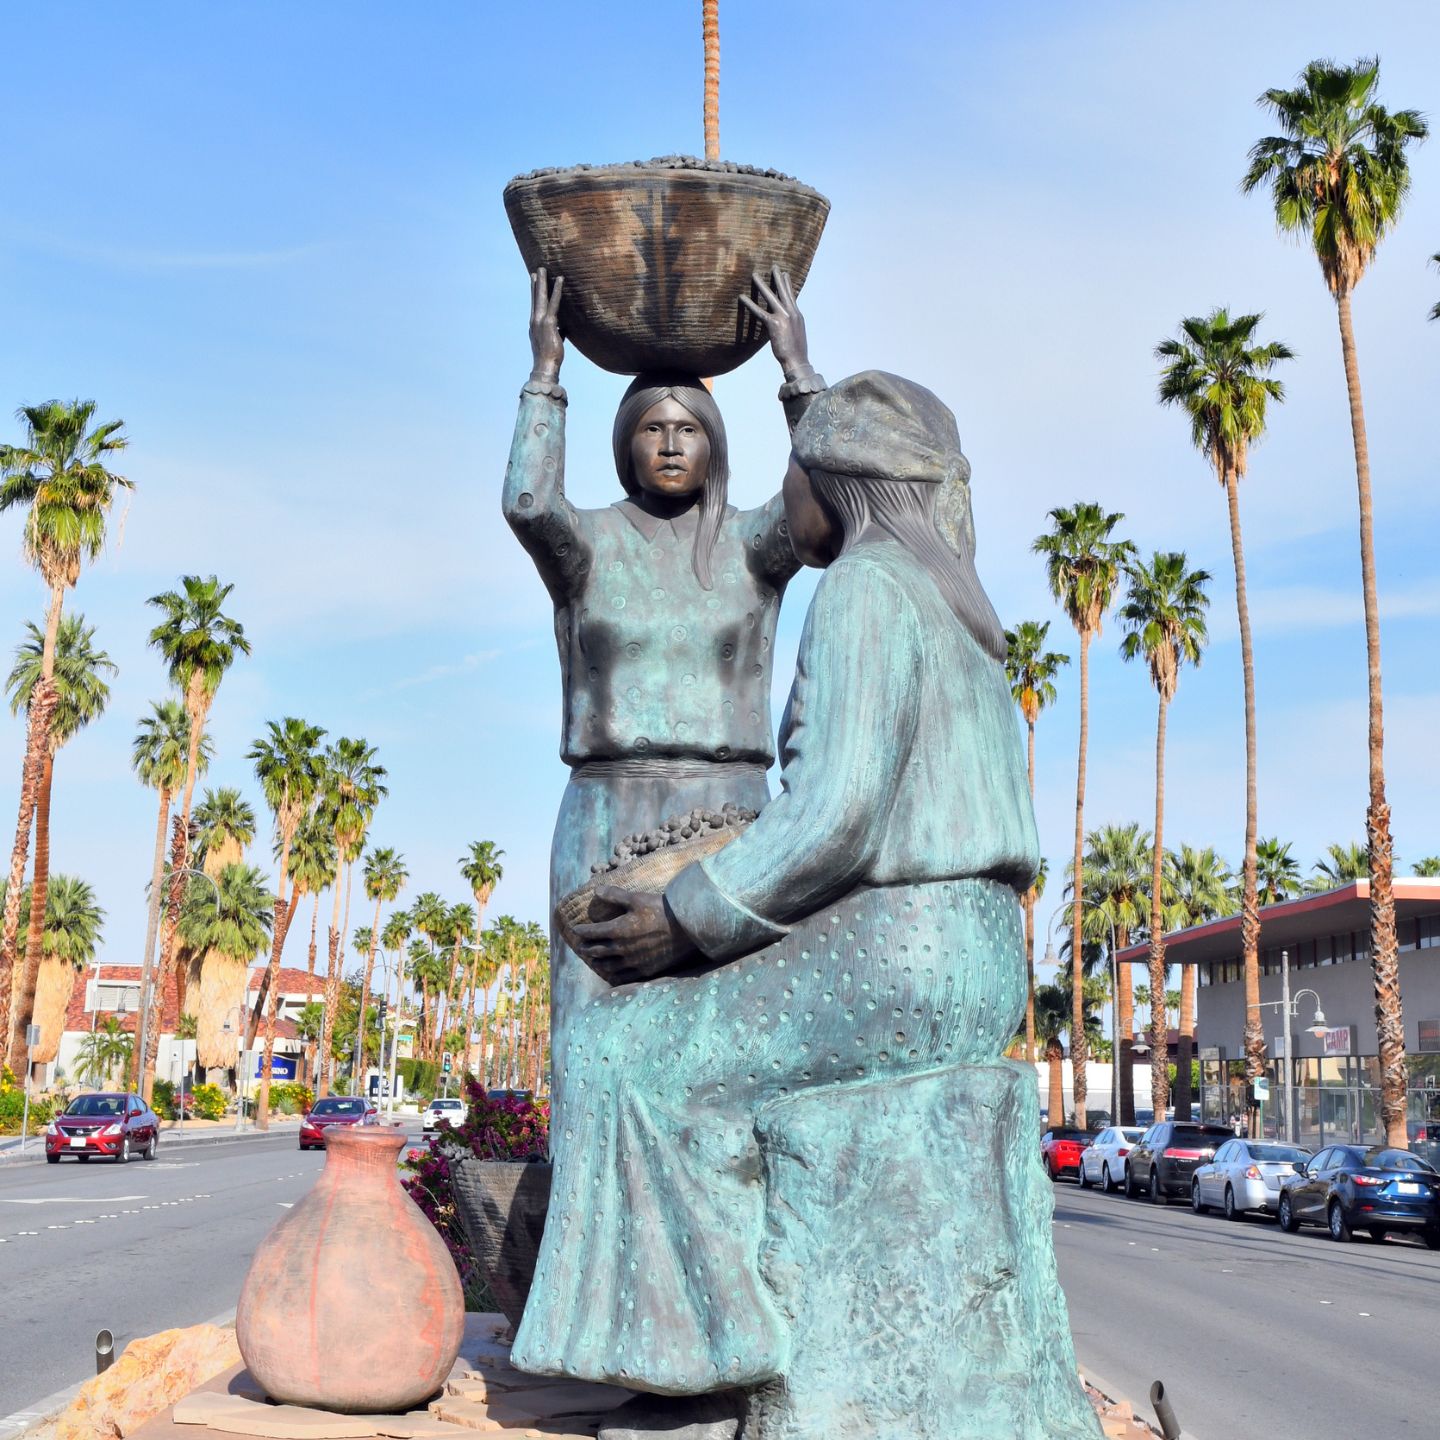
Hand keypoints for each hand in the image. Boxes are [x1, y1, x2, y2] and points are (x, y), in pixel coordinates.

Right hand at [529, 267, 564, 380]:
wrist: (545, 366)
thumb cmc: (551, 357)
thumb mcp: (554, 341)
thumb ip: (558, 332)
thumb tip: (564, 329)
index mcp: (535, 325)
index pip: (535, 305)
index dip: (534, 292)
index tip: (534, 280)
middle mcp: (535, 320)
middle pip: (536, 298)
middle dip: (536, 283)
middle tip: (537, 270)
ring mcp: (540, 321)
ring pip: (542, 297)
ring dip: (543, 282)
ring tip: (543, 269)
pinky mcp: (549, 323)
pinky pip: (554, 303)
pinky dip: (557, 291)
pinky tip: (560, 280)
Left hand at [571, 886, 699, 985]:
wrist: (686, 929)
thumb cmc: (661, 910)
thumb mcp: (637, 898)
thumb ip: (615, 895)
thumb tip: (596, 890)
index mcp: (618, 930)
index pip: (592, 932)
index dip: (582, 931)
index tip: (575, 930)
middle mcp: (622, 949)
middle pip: (598, 951)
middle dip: (587, 948)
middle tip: (581, 947)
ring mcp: (633, 962)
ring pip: (609, 966)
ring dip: (598, 963)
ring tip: (594, 961)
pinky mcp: (645, 970)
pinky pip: (625, 976)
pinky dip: (615, 975)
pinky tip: (614, 974)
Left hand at [740, 267, 810, 376]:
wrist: (796, 360)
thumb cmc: (795, 352)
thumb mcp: (796, 334)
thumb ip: (790, 324)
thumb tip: (786, 323)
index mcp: (797, 315)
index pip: (792, 295)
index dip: (788, 284)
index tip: (785, 273)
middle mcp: (792, 312)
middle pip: (783, 291)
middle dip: (778, 277)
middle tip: (774, 266)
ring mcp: (783, 317)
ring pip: (771, 297)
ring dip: (762, 285)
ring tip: (754, 275)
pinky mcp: (774, 324)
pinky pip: (759, 312)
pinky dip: (750, 304)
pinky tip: (742, 297)